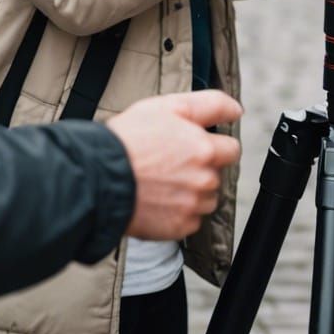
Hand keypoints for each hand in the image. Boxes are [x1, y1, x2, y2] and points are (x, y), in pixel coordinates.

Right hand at [107, 90, 242, 239]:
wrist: (97, 179)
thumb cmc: (130, 139)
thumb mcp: (169, 106)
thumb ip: (210, 105)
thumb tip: (237, 111)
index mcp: (205, 149)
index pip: (232, 149)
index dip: (215, 145)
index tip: (197, 146)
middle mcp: (203, 180)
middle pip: (217, 175)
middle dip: (201, 169)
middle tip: (171, 163)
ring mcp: (191, 206)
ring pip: (206, 199)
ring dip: (192, 192)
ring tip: (163, 183)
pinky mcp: (177, 228)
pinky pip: (190, 221)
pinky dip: (179, 213)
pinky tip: (158, 200)